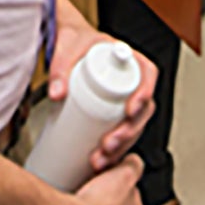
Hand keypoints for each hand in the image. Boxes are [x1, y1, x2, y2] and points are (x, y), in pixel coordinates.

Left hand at [48, 27, 158, 173]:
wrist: (66, 44)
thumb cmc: (74, 40)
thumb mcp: (66, 47)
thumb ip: (60, 68)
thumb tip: (56, 93)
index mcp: (127, 58)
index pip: (147, 74)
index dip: (144, 94)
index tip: (129, 111)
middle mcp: (130, 80)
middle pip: (142, 109)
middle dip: (129, 132)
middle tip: (109, 145)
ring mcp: (123, 99)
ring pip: (133, 126)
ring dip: (121, 147)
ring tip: (101, 160)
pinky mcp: (111, 113)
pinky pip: (120, 133)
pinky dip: (114, 150)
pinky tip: (101, 164)